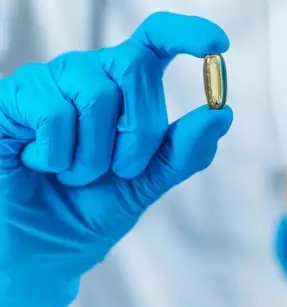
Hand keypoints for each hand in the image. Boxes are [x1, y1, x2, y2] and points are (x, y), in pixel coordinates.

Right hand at [0, 12, 231, 306]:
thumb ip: (182, 151)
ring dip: (93, 157)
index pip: (156, 41)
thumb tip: (222, 114)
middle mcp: (89, 76)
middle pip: (136, 68)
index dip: (187, 34)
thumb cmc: (89, 210)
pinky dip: (57, 156)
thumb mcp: (146, 183)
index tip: (217, 44)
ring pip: (97, 95)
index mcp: (125, 90)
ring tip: (72, 173)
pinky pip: (54, 114)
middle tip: (117, 169)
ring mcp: (50, 83)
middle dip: (138, 135)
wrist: (41, 249)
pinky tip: (41, 165)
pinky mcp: (12, 99)